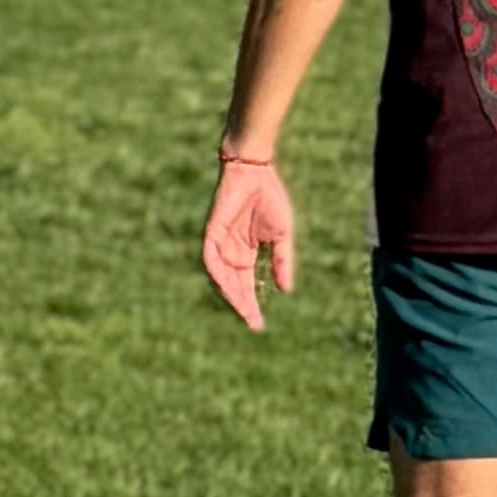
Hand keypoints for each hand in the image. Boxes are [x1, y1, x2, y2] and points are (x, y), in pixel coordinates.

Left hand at [201, 156, 296, 332]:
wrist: (255, 172)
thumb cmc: (269, 198)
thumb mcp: (281, 237)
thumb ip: (281, 262)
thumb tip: (286, 290)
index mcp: (246, 253)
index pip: (246, 285)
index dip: (251, 304)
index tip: (259, 325)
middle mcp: (231, 252)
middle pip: (233, 286)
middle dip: (243, 305)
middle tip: (254, 324)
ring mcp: (220, 243)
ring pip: (221, 277)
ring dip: (231, 295)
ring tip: (244, 310)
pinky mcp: (212, 232)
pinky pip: (211, 259)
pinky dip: (217, 274)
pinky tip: (227, 289)